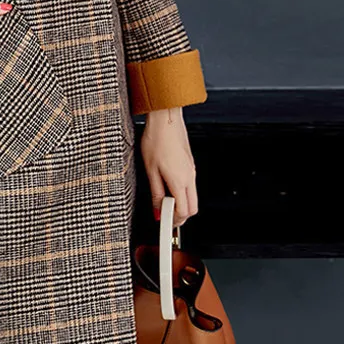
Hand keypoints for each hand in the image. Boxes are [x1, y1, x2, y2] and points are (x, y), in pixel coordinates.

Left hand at [139, 106, 197, 226]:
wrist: (165, 119)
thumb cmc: (156, 139)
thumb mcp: (150, 170)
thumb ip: (156, 193)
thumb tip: (157, 210)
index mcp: (180, 180)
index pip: (184, 212)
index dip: (173, 222)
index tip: (163, 224)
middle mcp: (190, 177)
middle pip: (193, 208)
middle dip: (180, 216)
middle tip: (165, 216)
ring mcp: (191, 170)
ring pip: (192, 196)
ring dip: (181, 204)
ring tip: (163, 201)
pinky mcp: (190, 164)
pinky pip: (190, 185)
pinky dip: (182, 192)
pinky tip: (168, 186)